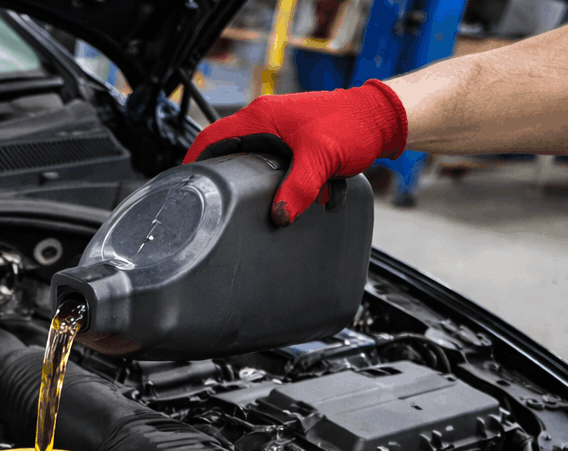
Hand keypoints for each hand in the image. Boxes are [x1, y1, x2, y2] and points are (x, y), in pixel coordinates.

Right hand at [183, 80, 407, 224]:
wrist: (385, 116)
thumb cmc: (354, 123)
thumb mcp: (321, 159)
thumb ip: (297, 189)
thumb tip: (279, 217)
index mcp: (261, 118)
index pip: (210, 138)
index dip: (192, 162)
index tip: (182, 183)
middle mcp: (266, 120)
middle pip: (229, 152)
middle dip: (224, 178)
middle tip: (213, 202)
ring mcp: (281, 130)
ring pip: (253, 161)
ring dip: (256, 183)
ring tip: (255, 204)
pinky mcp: (296, 141)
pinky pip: (275, 164)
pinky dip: (280, 182)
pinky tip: (291, 197)